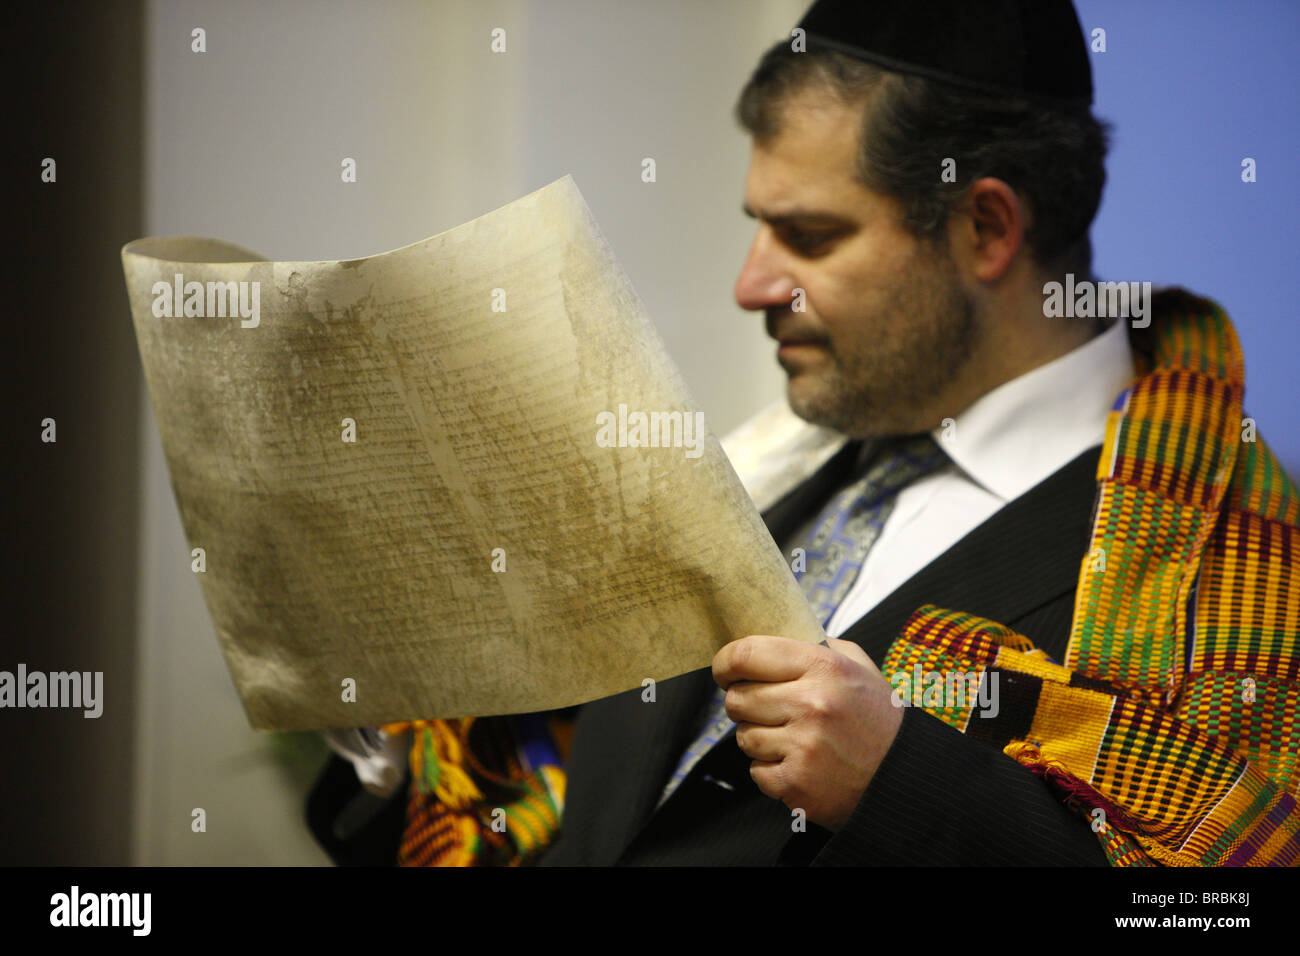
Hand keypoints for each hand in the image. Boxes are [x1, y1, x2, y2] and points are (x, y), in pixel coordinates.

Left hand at [712, 634, 902, 830]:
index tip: (725, 670)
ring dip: (760, 738)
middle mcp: (812, 704)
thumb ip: (816, 647)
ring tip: (792, 738)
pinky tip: (799, 763)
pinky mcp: (797, 782)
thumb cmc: (878, 719)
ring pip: (743, 737)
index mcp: (824, 667)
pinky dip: (771, 771)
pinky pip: (756, 771)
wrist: (904, 776)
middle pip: (737, 699)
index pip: (746, 654)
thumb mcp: (857, 666)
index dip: (726, 662)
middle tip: (767, 709)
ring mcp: (803, 746)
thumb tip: (770, 636)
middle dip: (745, 703)